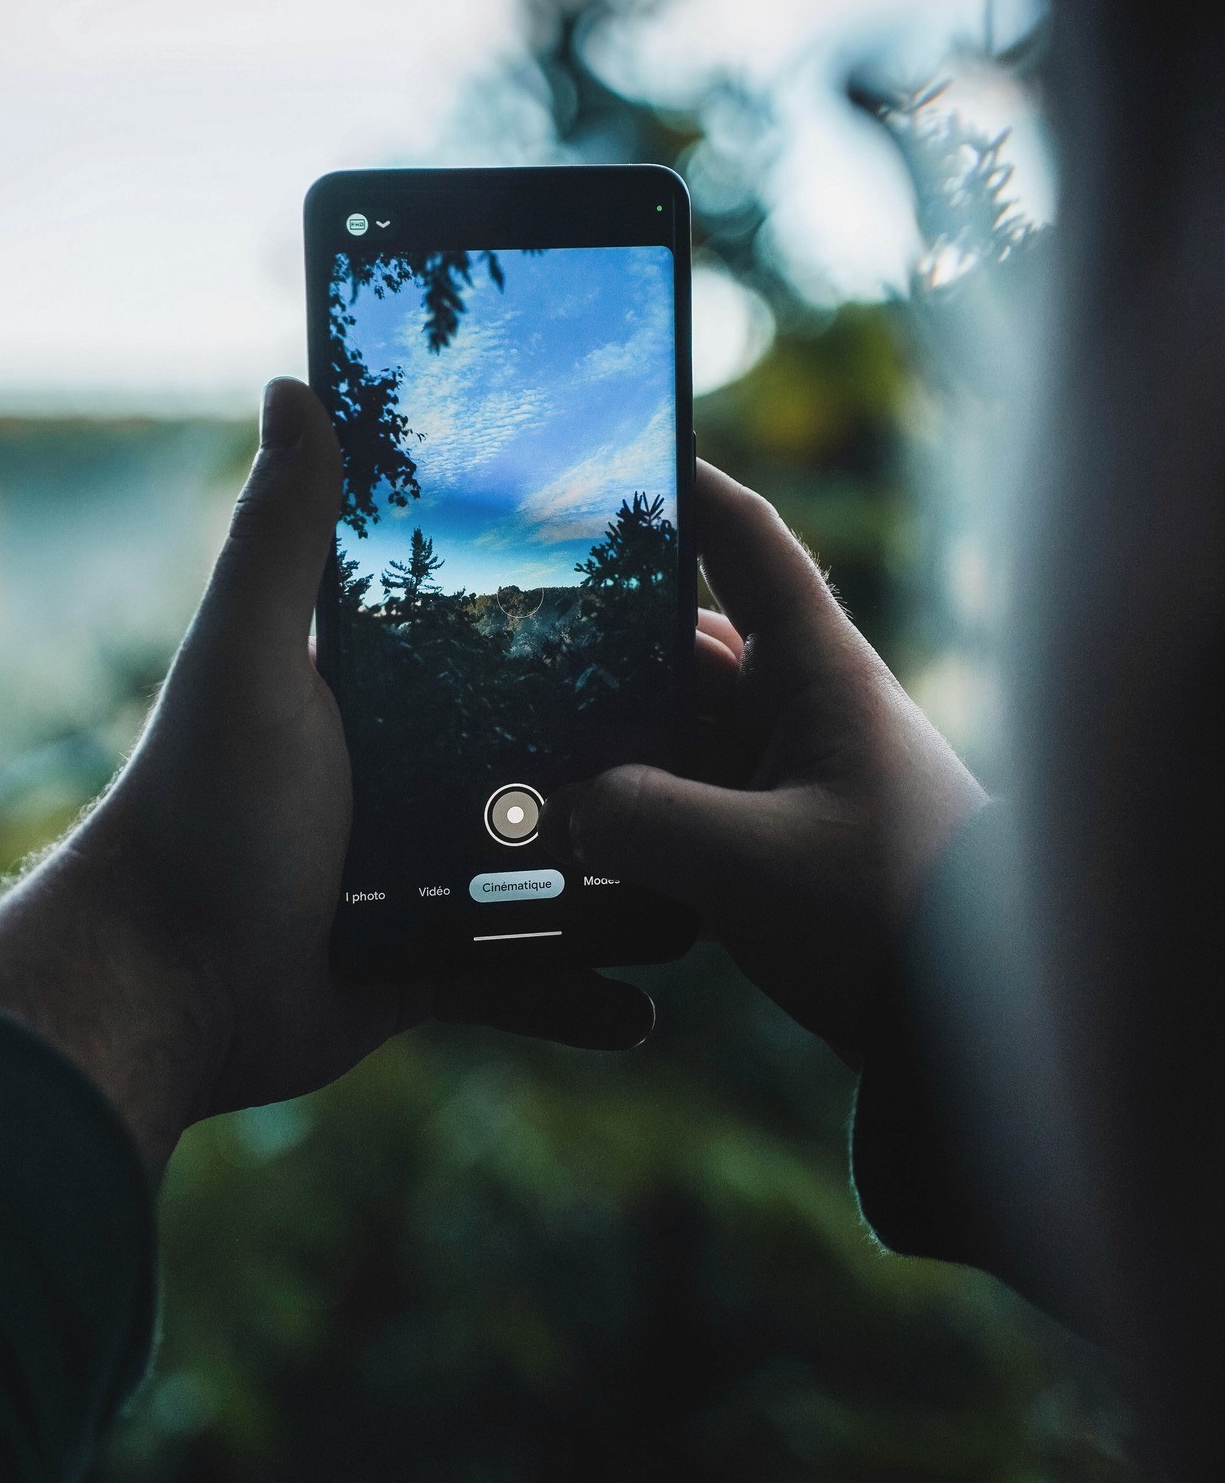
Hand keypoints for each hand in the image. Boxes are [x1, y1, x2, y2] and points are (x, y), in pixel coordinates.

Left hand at [0, 381, 650, 1176]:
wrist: (163, 986)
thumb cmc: (203, 811)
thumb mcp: (248, 659)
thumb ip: (281, 534)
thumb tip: (293, 384)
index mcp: (385, 698)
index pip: (501, 642)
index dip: (580, 622)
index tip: (676, 600)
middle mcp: (414, 779)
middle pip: (553, 760)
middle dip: (639, 763)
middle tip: (738, 748)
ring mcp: (426, 877)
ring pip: (559, 877)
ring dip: (632, 885)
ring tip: (719, 880)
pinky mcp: (429, 967)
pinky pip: (523, 983)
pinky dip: (578, 998)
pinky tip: (645, 1009)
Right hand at [564, 461, 986, 1066]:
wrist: (970, 1034)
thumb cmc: (890, 919)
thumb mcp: (750, 866)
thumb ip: (639, 821)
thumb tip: (563, 804)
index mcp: (819, 673)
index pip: (746, 542)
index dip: (684, 484)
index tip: (615, 448)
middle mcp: (805, 708)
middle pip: (687, 642)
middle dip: (606, 641)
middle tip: (511, 636)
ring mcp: (792, 774)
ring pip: (679, 727)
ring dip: (613, 740)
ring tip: (518, 744)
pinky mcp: (780, 838)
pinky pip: (690, 795)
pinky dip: (636, 804)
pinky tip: (571, 830)